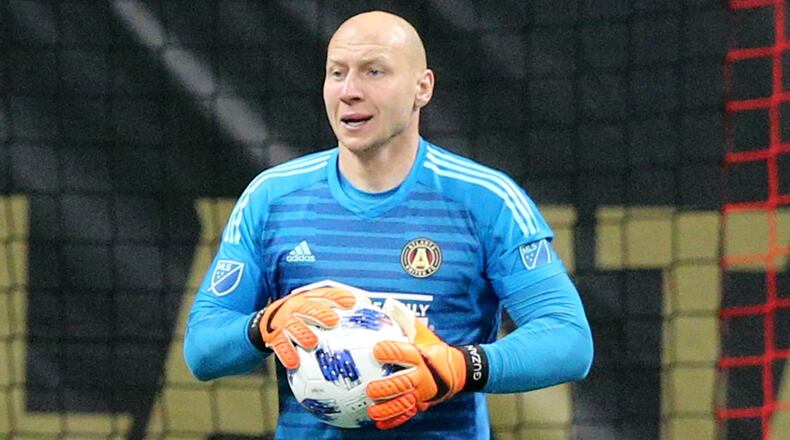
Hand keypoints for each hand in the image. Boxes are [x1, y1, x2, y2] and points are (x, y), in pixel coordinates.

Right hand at [260, 287, 355, 368]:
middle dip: (321, 313)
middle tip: (333, 321)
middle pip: (309, 307)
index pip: (326, 294)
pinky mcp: (275, 337)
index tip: (351, 302)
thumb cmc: (304, 316)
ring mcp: (285, 322)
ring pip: (293, 326)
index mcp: (310, 298)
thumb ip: (340, 308)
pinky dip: (287, 354)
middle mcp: (296, 307)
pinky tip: (294, 362)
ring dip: (303, 333)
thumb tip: (369, 308)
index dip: (338, 297)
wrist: (271, 322)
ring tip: (312, 342)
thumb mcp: (318, 306)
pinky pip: (281, 345)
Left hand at [365, 300, 487, 429]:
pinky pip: (407, 414)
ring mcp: (423, 393)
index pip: (404, 353)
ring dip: (387, 408)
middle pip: (403, 383)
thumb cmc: (436, 351)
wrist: (458, 371)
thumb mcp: (424, 334)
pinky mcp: (422, 404)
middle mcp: (423, 376)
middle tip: (371, 389)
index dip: (390, 351)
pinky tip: (380, 423)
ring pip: (404, 403)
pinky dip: (393, 420)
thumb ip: (407, 320)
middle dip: (386, 387)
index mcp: (422, 356)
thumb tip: (390, 304)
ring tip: (373, 410)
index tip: (377, 350)